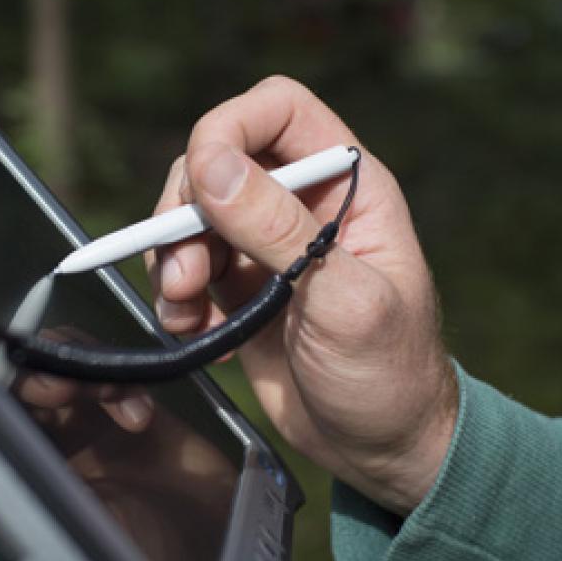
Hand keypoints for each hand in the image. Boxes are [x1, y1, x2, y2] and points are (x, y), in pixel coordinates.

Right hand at [146, 76, 457, 516]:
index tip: (202, 184)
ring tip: (185, 313)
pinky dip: (175, 298)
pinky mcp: (240, 289)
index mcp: (347, 187)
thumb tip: (211, 166)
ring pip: (191, 215)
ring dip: (172, 260)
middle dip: (186, 212)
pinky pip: (185, 268)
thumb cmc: (389, 376)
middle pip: (217, 159)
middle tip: (184, 274)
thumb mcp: (341, 301)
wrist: (384, 450)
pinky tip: (198, 335)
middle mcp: (302, 205)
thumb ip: (277, 231)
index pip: (277, 110)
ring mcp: (267, 246)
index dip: (229, 128)